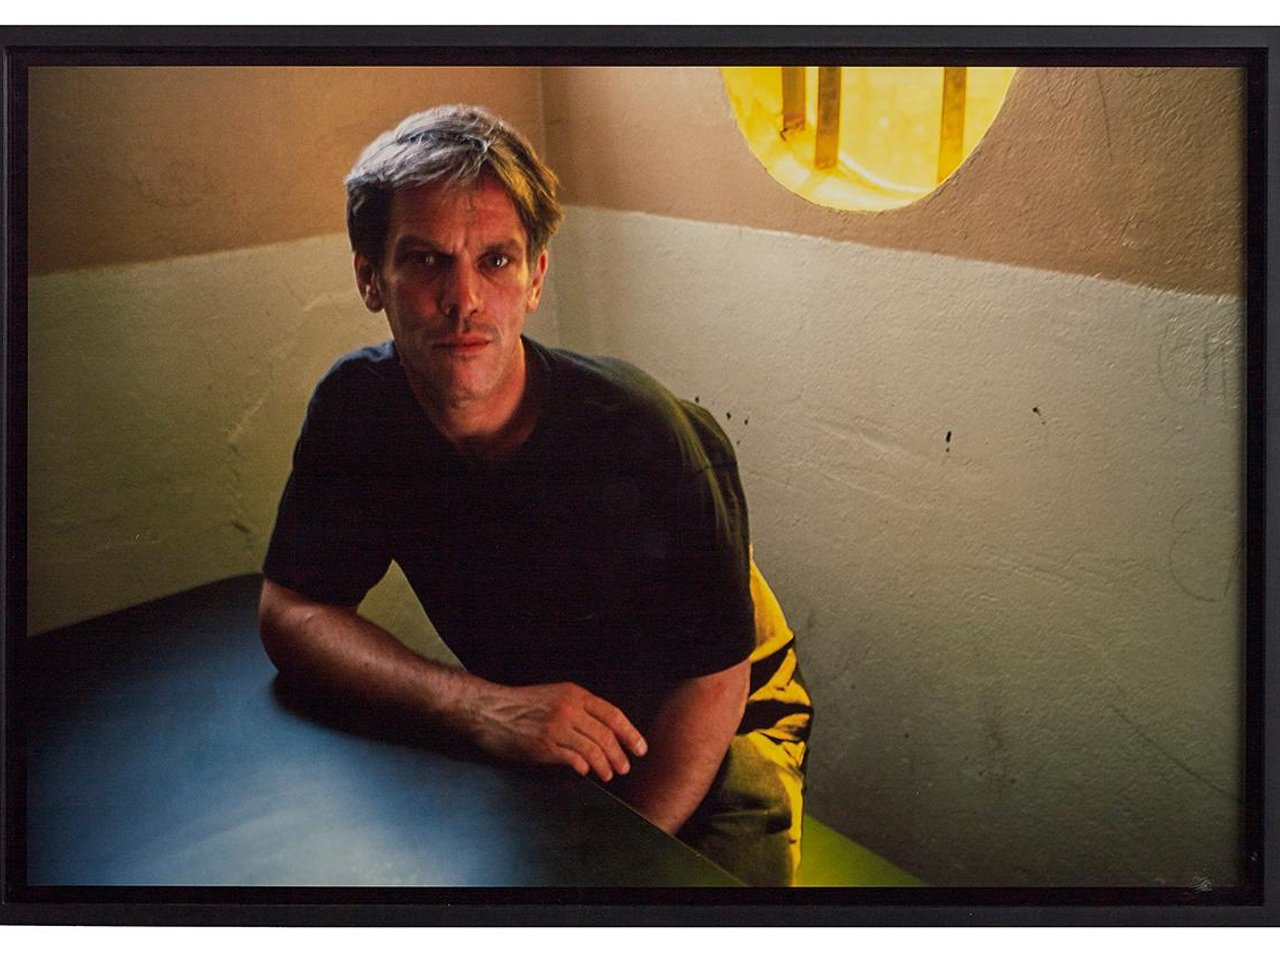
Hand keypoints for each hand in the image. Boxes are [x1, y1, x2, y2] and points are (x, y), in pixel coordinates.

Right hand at [467, 681, 647, 781]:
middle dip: (620, 754)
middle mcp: (569, 709)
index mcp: (575, 694)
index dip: (630, 734)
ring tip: (609, 775)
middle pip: (606, 735)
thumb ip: (579, 709)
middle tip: (624, 767)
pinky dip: (584, 768)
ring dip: (605, 766)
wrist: (490, 710)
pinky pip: (573, 759)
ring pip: (593, 750)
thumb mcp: (555, 695)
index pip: (613, 714)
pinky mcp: (544, 745)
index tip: (640, 748)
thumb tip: (604, 731)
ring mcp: (556, 727)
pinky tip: (586, 773)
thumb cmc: (522, 704)